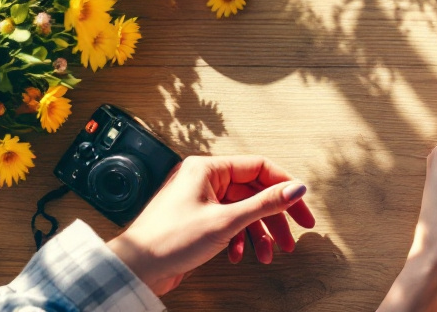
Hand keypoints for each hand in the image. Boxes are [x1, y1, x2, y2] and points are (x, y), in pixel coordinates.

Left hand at [106, 155, 314, 295]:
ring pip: (243, 211)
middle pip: (254, 192)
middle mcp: (205, 180)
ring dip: (259, 234)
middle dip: (274, 218)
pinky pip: (229, 223)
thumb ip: (265, 204)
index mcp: (208, 168)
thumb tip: (296, 188)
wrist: (135, 269)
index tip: (301, 206)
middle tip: (294, 236)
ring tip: (269, 255)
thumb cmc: (168, 240)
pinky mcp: (198, 220)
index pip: (260, 168)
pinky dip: (239, 240)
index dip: (285, 186)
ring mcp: (201, 200)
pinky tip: (239, 256)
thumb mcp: (226, 221)